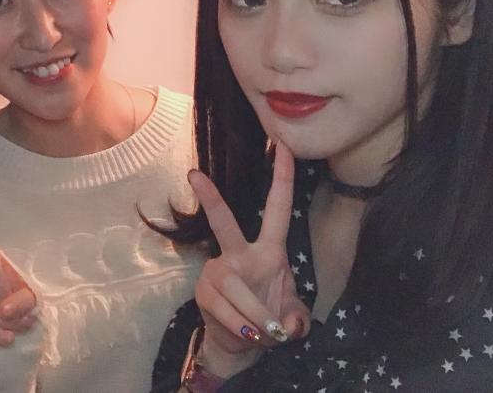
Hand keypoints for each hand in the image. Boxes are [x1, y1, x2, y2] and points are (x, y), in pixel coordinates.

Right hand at [189, 142, 309, 377]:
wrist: (241, 344)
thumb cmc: (270, 318)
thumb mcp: (294, 318)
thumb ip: (298, 321)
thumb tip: (290, 326)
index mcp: (269, 250)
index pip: (277, 209)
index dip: (282, 178)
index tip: (283, 146)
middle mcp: (239, 254)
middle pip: (224, 223)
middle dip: (210, 199)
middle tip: (194, 174)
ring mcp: (218, 271)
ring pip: (236, 289)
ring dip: (257, 317)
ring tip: (268, 333)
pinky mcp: (204, 291)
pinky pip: (226, 311)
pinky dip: (243, 329)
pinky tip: (249, 335)